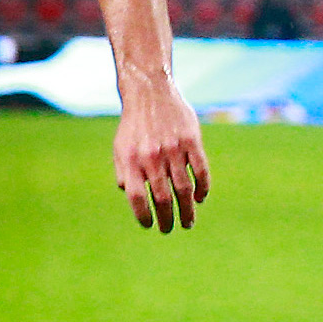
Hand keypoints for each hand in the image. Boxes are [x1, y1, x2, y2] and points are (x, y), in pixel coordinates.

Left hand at [112, 89, 210, 232]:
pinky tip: (199, 198)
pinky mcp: (191, 141)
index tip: (149, 225)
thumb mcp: (120, 147)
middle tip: (171, 229)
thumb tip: (128, 194)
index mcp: (131, 160)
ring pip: (183, 188)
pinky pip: (200, 170)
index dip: (143, 215)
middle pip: (162, 197)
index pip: (136, 196)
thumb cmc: (135, 125)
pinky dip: (202, 187)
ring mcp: (172, 149)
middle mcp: (151, 156)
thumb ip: (123, 171)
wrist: (150, 92)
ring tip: (187, 222)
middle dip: (167, 218)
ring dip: (187, 210)